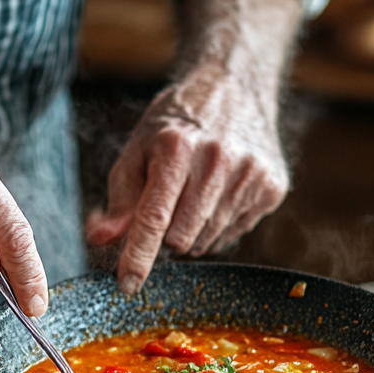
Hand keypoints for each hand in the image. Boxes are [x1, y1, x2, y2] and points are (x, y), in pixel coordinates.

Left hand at [85, 66, 288, 292]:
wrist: (234, 87)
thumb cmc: (178, 122)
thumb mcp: (139, 149)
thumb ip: (121, 198)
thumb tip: (101, 239)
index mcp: (177, 149)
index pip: (154, 218)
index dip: (139, 257)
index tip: (127, 285)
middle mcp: (218, 161)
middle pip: (181, 239)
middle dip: (165, 237)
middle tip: (167, 207)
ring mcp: (251, 175)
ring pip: (208, 241)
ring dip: (192, 234)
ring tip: (193, 196)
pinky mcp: (272, 187)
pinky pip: (234, 234)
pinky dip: (218, 225)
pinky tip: (218, 194)